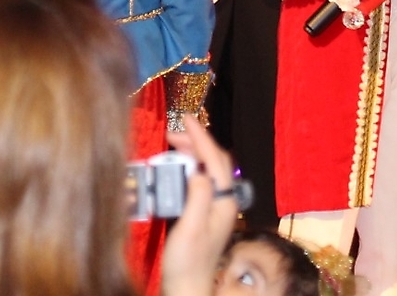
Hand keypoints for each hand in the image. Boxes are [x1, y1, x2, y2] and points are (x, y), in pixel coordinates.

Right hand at [160, 115, 239, 295]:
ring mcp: (216, 207)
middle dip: (196, 142)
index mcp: (224, 202)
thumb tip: (199, 169)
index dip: (201, 136)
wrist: (187, 289)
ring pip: (209, 169)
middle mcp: (224, 201)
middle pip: (215, 161)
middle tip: (172, 134)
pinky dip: (189, 168)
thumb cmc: (187, 263)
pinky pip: (201, 180)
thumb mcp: (190, 228)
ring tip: (172, 147)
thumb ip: (197, 196)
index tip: (185, 118)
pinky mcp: (206, 214)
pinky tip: (175, 169)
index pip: (216, 159)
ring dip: (193, 154)